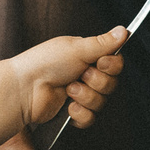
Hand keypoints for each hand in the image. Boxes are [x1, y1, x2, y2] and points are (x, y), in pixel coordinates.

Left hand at [11, 26, 127, 128]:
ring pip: (102, 102)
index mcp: (87, 57)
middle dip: (97, 81)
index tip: (101, 62)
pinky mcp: (72, 113)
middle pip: (111, 84)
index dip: (112, 65)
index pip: (114, 63)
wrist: (25, 88)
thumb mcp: (77, 48)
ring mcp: (79, 95)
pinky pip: (90, 118)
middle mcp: (85, 75)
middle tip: (81, 75)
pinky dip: (80, 113)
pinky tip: (68, 106)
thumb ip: (103, 43)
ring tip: (69, 90)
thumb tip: (124, 30)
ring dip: (86, 96)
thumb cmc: (45, 62)